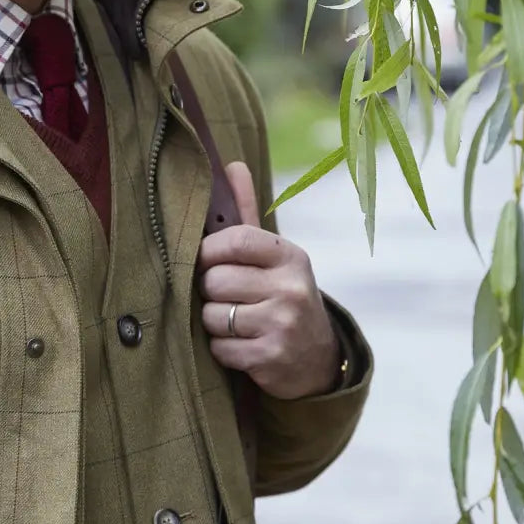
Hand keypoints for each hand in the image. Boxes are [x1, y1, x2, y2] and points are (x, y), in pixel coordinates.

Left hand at [198, 162, 339, 400]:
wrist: (317, 359)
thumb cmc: (281, 295)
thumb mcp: (272, 255)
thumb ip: (248, 211)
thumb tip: (232, 164)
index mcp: (290, 256)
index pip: (234, 239)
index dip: (208, 251)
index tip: (206, 260)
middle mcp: (292, 288)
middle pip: (215, 280)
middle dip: (211, 291)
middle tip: (228, 297)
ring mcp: (284, 324)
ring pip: (212, 315)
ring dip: (214, 323)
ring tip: (237, 322)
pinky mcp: (273, 358)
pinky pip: (220, 348)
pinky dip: (223, 350)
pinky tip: (243, 346)